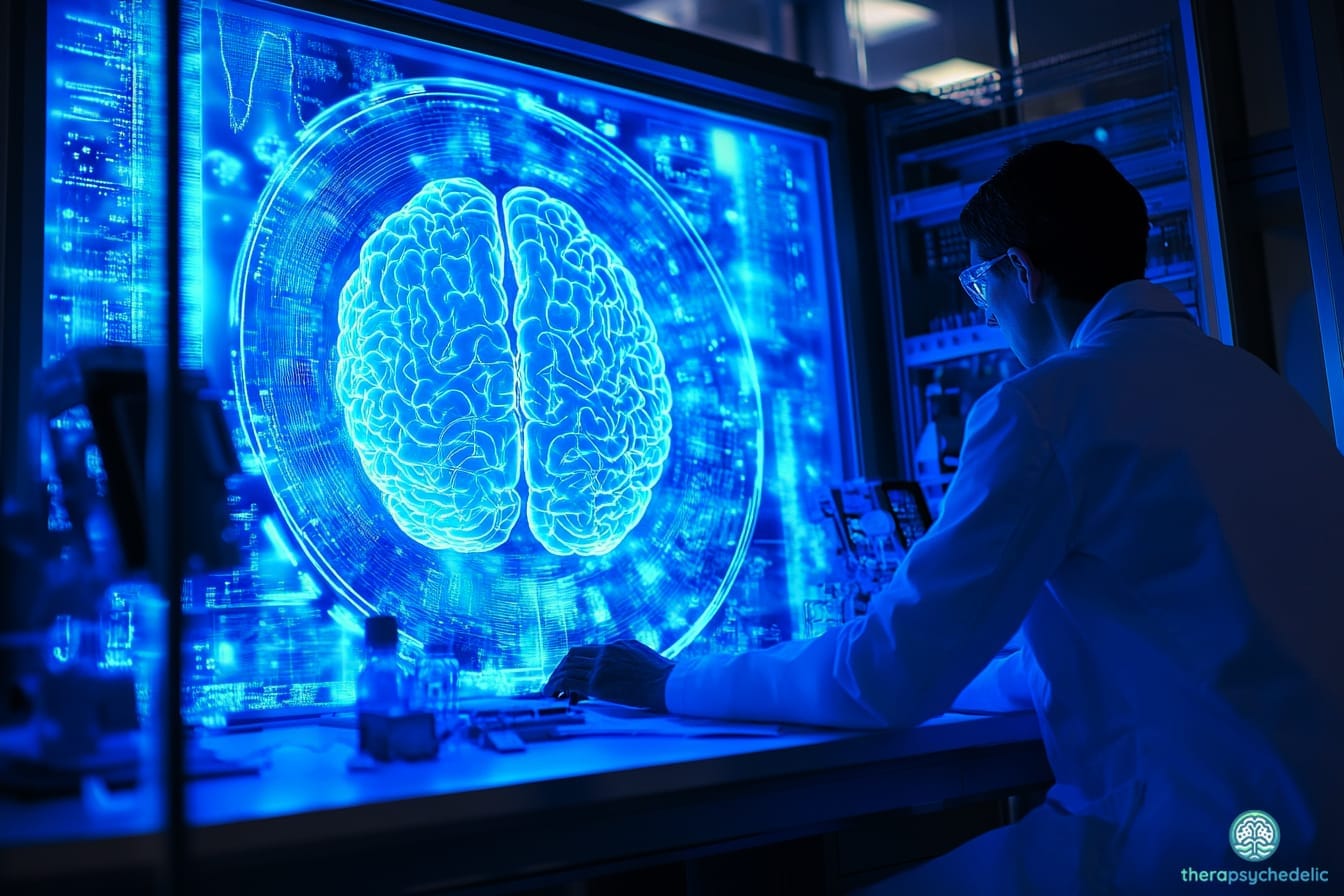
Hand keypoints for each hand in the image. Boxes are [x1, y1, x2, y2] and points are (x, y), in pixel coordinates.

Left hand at [542, 639, 673, 711]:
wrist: (668, 683)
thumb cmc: (661, 674)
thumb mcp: (640, 654)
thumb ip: (622, 655)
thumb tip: (612, 661)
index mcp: (614, 645)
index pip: (583, 650)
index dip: (570, 662)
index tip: (565, 672)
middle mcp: (605, 653)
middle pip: (571, 657)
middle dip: (559, 669)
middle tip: (554, 682)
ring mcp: (601, 668)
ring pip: (567, 669)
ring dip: (554, 680)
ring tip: (548, 691)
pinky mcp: (599, 684)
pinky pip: (570, 683)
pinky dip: (557, 687)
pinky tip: (553, 695)